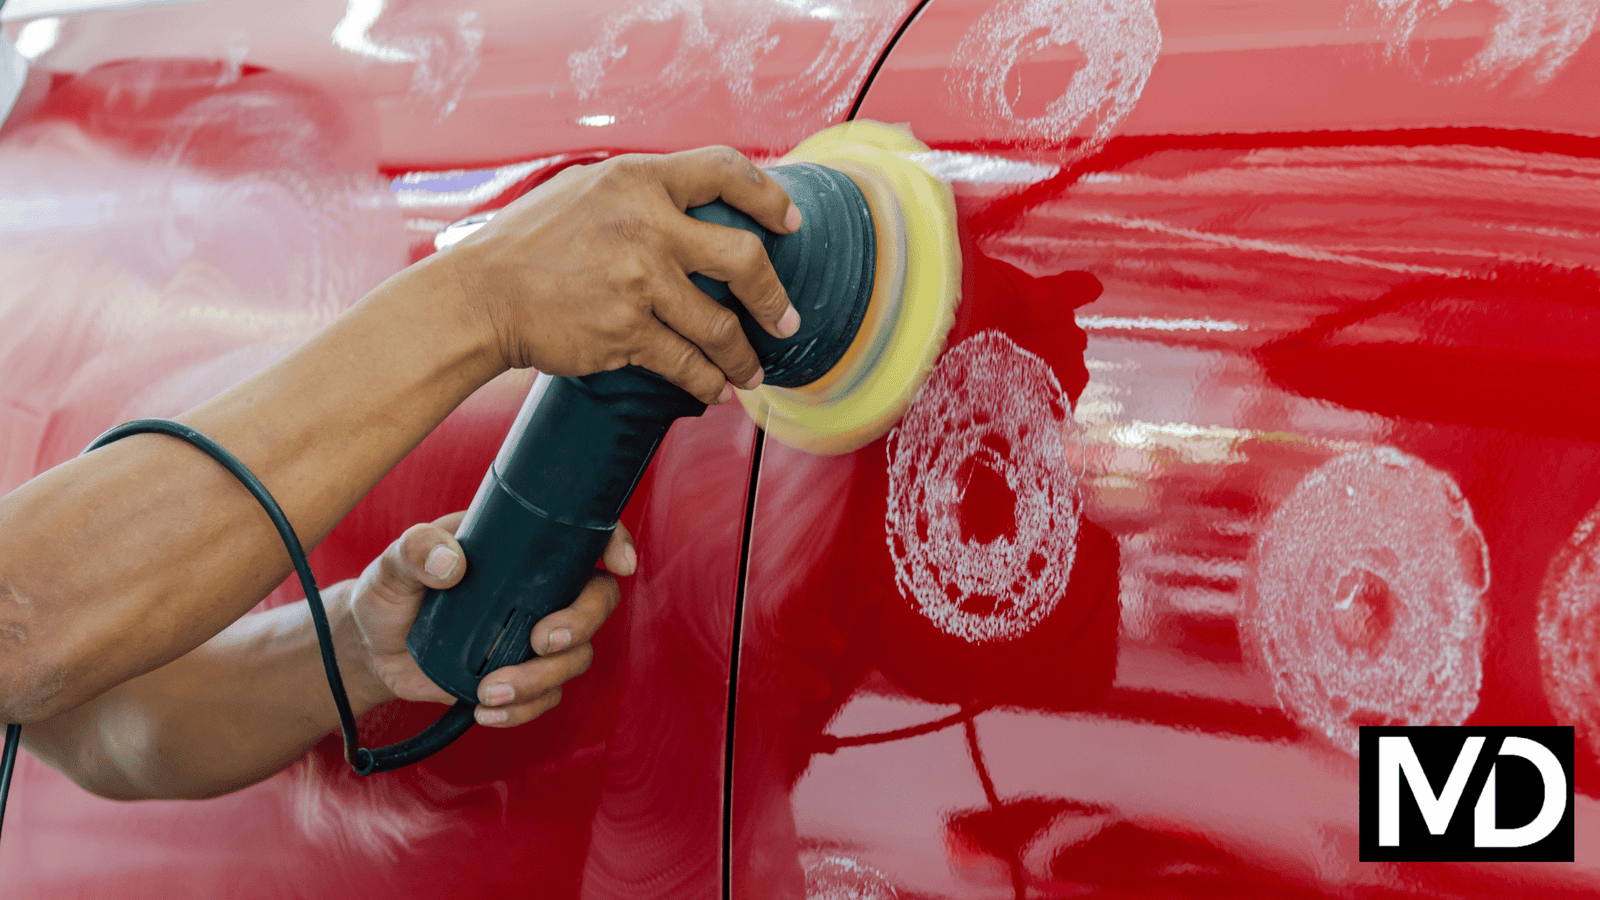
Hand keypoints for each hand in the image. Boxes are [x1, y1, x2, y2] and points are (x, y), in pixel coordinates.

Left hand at [347, 511, 633, 726]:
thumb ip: (416, 551)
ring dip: (542, 678)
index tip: (619, 564)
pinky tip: (485, 711)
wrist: (374, 649)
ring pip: (574, 657)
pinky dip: (523, 710)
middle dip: (581, 623)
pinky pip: (546, 697)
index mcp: (520, 549)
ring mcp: (533, 635)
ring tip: (490, 691)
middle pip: (596, 601)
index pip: (583, 539)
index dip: (614, 545)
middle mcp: (539, 590)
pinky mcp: (521, 676)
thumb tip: (451, 564)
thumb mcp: (395, 563)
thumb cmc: (390, 592)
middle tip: (541, 640)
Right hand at [444, 146, 803, 404]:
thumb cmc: (528, 243)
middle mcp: (647, 228)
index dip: (768, 196)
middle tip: (787, 319)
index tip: (789, 222)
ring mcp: (639, 282)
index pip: (725, 170)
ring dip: (745, 355)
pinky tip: (717, 390)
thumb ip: (639, 193)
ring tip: (753, 371)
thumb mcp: (584, 191)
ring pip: (721, 326)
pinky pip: (687, 364)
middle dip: (775, 297)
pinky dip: (708, 382)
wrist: (480, 295)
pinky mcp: (626, 332)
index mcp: (638, 181)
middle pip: (744, 257)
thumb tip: (690, 201)